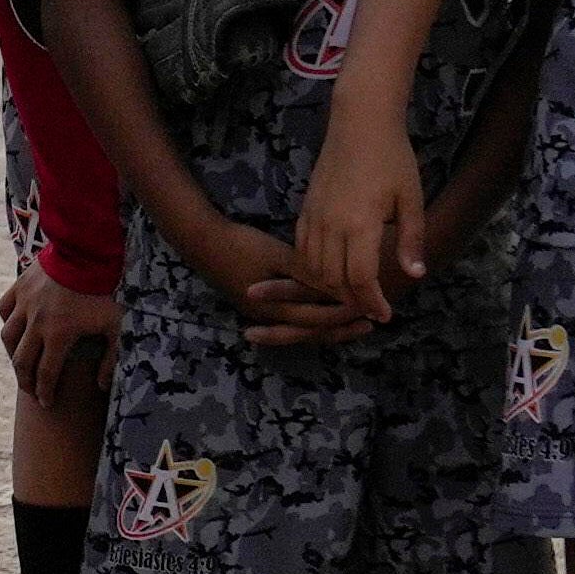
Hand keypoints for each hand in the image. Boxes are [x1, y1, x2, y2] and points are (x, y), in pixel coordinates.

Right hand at [0, 257, 115, 420]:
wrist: (87, 252)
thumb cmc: (105, 290)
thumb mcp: (116, 326)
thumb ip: (111, 359)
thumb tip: (101, 385)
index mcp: (59, 335)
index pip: (46, 373)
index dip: (45, 392)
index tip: (45, 403)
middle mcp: (35, 324)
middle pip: (22, 361)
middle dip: (25, 380)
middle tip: (31, 390)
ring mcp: (24, 305)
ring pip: (8, 336)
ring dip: (13, 354)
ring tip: (20, 362)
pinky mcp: (19, 287)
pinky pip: (5, 309)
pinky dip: (8, 321)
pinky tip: (15, 327)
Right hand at [177, 221, 354, 348]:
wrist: (202, 242)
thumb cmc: (241, 244)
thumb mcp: (278, 255)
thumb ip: (309, 274)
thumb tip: (343, 287)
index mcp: (278, 306)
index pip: (321, 317)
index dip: (347, 315)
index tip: (372, 309)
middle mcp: (271, 317)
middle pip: (314, 329)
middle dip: (342, 328)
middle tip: (370, 325)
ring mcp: (262, 315)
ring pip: (302, 330)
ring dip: (328, 329)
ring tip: (354, 326)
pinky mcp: (257, 308)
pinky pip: (291, 323)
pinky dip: (310, 324)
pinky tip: (321, 317)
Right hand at [288, 118, 420, 325]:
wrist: (359, 125)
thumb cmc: (392, 159)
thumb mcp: (411, 199)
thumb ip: (410, 239)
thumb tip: (415, 274)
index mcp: (361, 225)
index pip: (361, 278)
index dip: (372, 302)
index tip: (385, 315)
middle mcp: (332, 226)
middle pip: (334, 280)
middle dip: (352, 300)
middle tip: (371, 309)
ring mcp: (314, 218)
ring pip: (314, 268)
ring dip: (331, 287)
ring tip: (352, 294)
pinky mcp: (305, 210)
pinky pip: (302, 250)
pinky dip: (313, 268)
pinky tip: (329, 272)